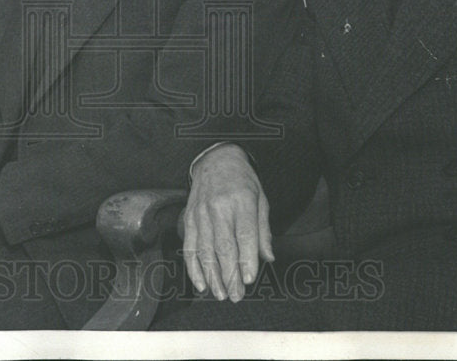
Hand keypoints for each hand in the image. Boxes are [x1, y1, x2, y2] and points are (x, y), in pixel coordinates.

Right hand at [183, 144, 272, 302]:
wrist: (216, 159)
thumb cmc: (242, 181)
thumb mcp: (261, 199)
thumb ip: (263, 230)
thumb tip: (267, 258)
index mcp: (242, 201)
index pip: (244, 235)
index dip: (246, 259)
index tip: (249, 279)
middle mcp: (219, 207)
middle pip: (224, 246)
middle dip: (230, 275)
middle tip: (236, 295)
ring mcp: (201, 212)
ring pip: (204, 249)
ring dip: (212, 275)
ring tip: (221, 293)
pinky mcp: (189, 217)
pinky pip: (189, 245)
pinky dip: (194, 266)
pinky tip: (201, 282)